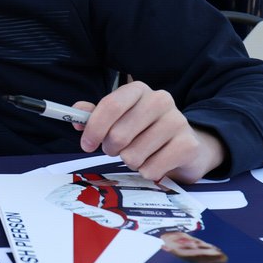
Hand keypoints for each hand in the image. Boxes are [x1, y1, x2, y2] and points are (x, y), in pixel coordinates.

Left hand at [75, 81, 224, 182]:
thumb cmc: (144, 131)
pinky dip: (147, 172)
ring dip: (131, 162)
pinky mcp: (188, 145)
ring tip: (141, 155)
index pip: (111, 105)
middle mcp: (160, 100)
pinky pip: (151, 168)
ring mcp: (177, 121)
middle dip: (111, 149)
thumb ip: (95, 116)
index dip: (94, 128)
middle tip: (118, 150)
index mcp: (138, 90)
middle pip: (119, 134)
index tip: (86, 145)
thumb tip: (75, 115)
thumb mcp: (118, 119)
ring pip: (133, 155)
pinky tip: (155, 164)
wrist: (185, 147)